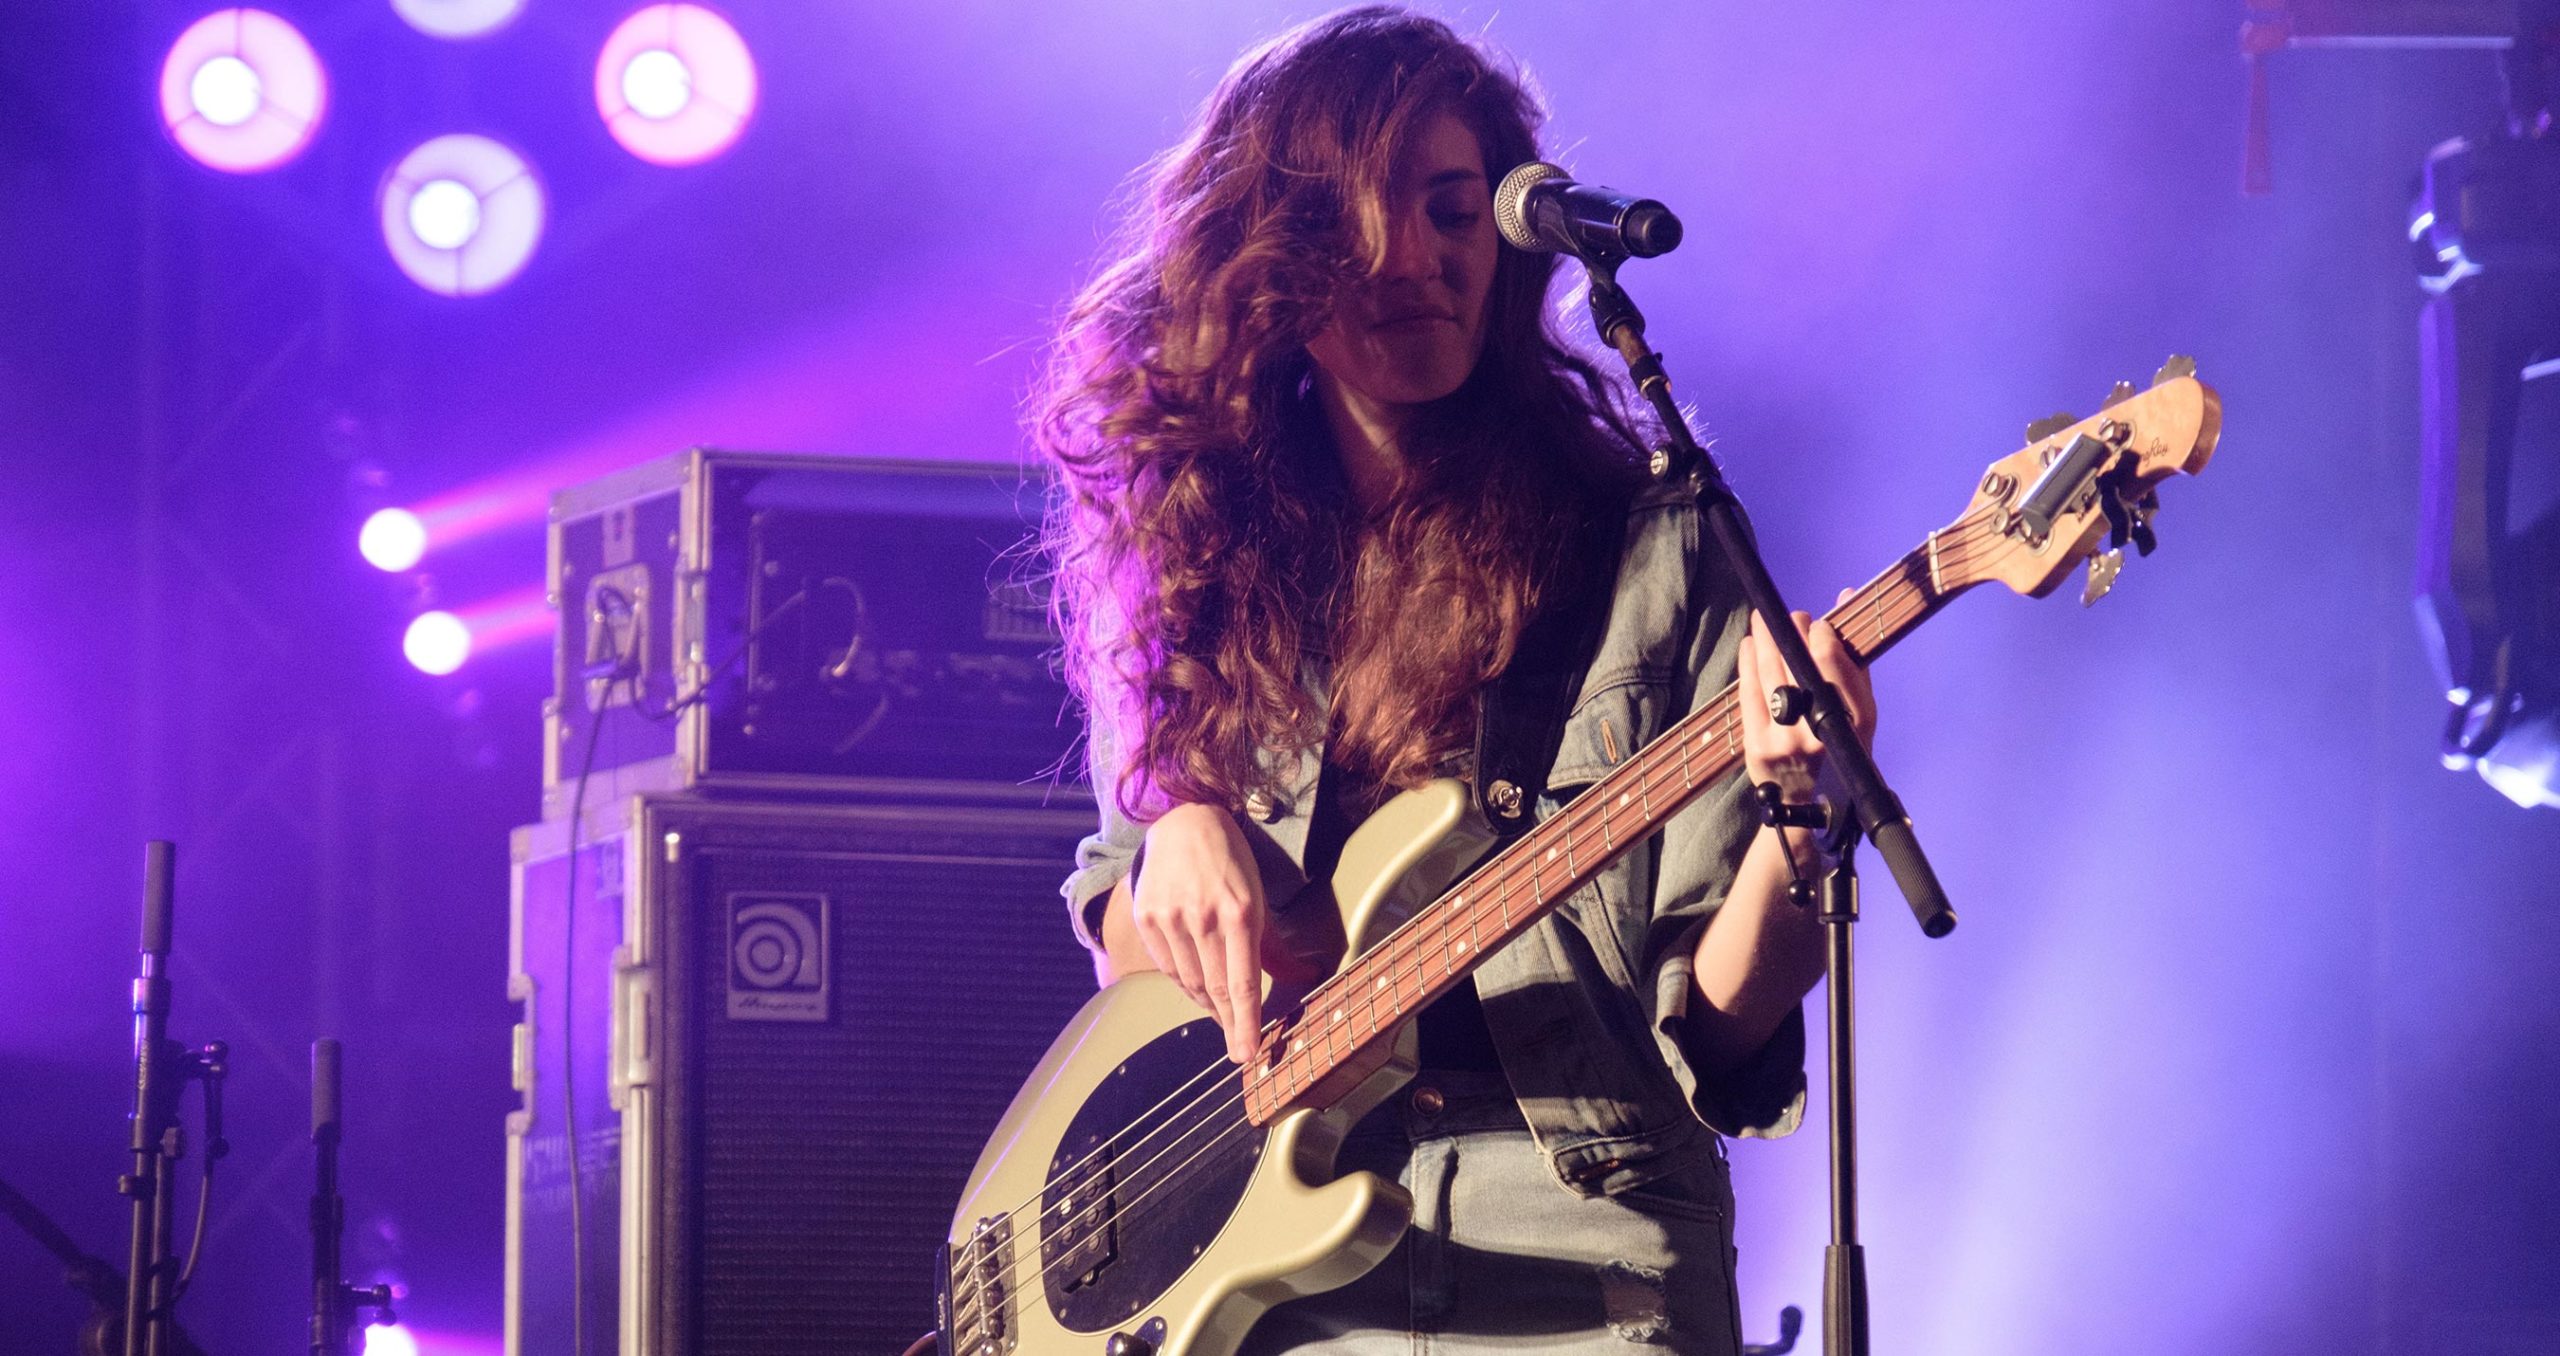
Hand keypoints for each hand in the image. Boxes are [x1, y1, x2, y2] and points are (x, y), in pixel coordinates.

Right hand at [1132, 803, 1269, 1062]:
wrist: (1184, 821)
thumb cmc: (1230, 861)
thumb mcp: (1258, 896)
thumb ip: (1274, 945)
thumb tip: (1303, 977)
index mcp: (1238, 912)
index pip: (1242, 982)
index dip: (1246, 1022)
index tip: (1248, 1052)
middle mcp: (1202, 917)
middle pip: (1215, 988)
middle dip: (1229, 1024)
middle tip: (1239, 1047)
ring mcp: (1170, 918)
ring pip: (1190, 982)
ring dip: (1208, 1005)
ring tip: (1221, 1014)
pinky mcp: (1147, 917)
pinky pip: (1168, 967)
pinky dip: (1185, 984)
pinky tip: (1197, 987)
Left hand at [1736, 602, 1876, 803]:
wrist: (1808, 808)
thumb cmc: (1838, 749)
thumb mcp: (1859, 711)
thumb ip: (1853, 655)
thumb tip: (1846, 596)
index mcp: (1856, 722)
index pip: (1834, 665)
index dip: (1821, 636)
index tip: (1816, 622)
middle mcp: (1822, 732)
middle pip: (1800, 666)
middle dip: (1792, 633)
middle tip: (1791, 616)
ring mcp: (1787, 741)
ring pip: (1771, 676)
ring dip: (1766, 640)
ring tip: (1763, 620)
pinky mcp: (1758, 747)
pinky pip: (1749, 695)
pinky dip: (1748, 665)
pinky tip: (1750, 645)